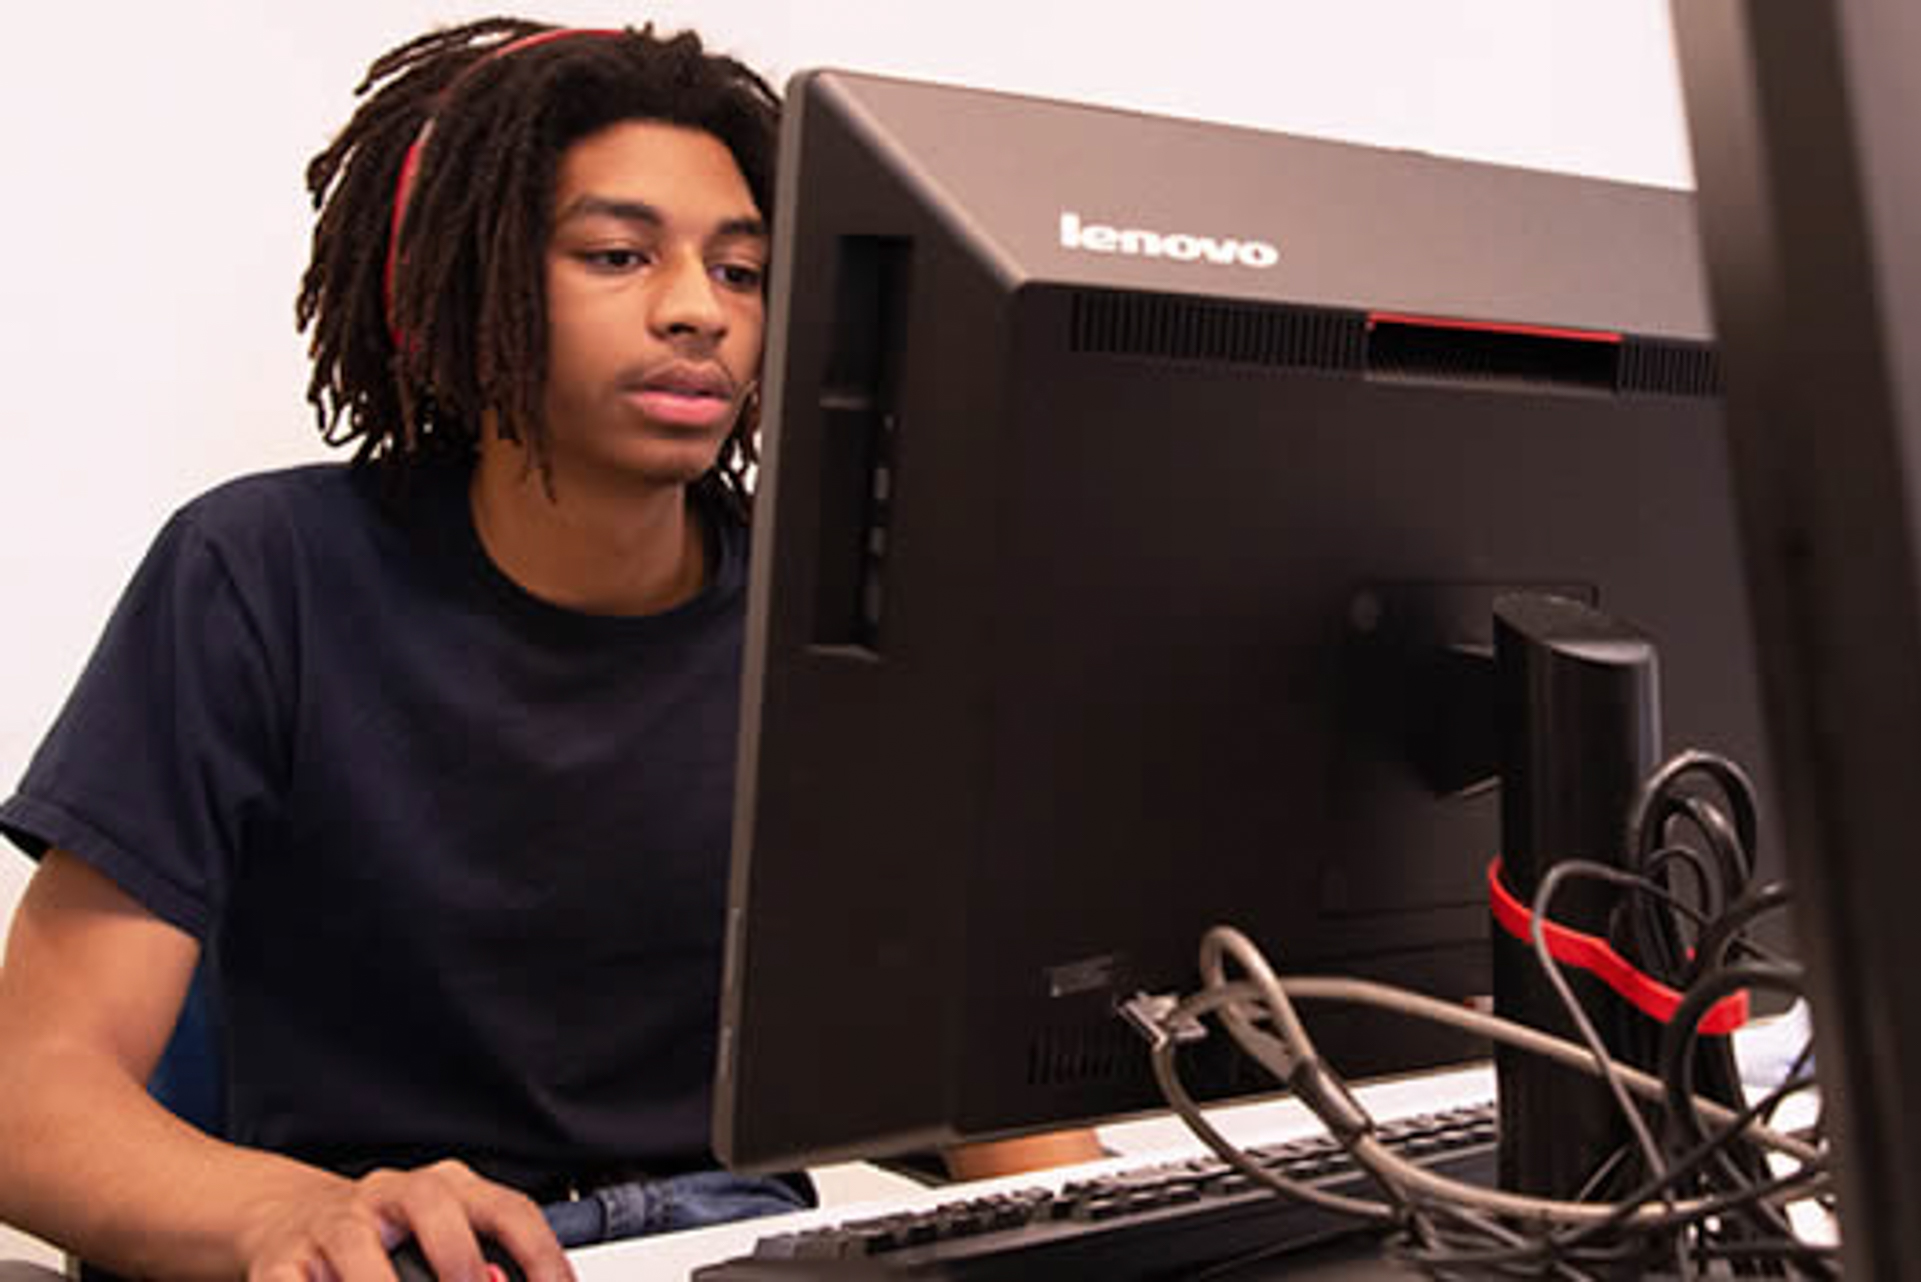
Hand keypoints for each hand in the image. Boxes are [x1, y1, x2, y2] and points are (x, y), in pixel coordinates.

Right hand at [240, 1160, 572, 1281]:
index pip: (507, 1209)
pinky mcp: (282, 1262)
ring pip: (361, 1255)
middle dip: (460, 1267)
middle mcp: (392, 1194)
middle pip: (436, 1213)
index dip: (539, 1254)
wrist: (286, 1218)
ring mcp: (336, 1225)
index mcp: (445, 1188)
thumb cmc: (380, 1236)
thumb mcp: (439, 1241)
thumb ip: (477, 1264)